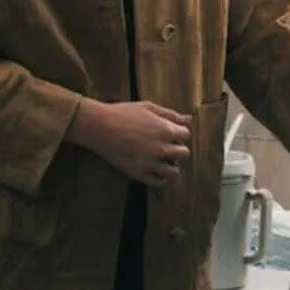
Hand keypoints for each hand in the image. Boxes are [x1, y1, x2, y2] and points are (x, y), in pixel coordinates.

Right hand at [66, 98, 190, 186]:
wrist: (100, 126)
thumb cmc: (124, 113)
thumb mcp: (148, 107)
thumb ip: (170, 114)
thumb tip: (189, 118)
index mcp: (165, 130)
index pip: (186, 135)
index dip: (180, 133)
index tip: (171, 132)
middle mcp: (161, 148)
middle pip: (184, 154)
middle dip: (178, 149)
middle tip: (168, 145)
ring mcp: (150, 163)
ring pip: (174, 172)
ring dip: (172, 165)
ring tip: (164, 160)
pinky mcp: (139, 173)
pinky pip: (158, 182)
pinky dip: (162, 178)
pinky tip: (157, 171)